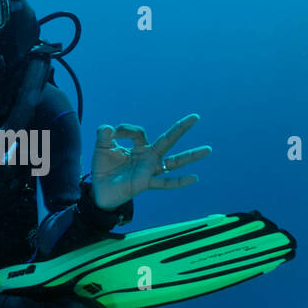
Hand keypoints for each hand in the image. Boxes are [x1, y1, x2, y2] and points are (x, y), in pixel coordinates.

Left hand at [91, 114, 210, 209]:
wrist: (100, 191)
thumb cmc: (104, 169)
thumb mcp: (101, 149)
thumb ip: (103, 136)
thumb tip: (109, 128)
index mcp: (138, 147)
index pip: (138, 132)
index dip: (124, 130)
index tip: (111, 134)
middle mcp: (148, 157)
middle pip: (168, 140)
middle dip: (181, 128)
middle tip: (196, 117)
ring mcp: (149, 170)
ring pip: (173, 162)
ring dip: (190, 156)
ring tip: (208, 150)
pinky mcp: (145, 182)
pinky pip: (165, 182)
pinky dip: (179, 181)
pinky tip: (194, 178)